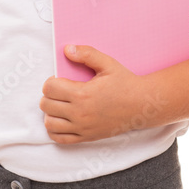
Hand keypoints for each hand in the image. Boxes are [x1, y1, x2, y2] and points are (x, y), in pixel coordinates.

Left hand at [40, 45, 155, 143]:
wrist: (142, 105)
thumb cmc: (125, 83)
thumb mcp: (108, 64)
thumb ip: (87, 54)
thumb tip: (66, 49)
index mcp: (82, 94)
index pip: (49, 88)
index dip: (51, 81)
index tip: (60, 79)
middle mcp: (80, 113)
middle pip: (46, 105)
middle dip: (49, 95)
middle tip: (60, 91)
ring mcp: (82, 127)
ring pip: (49, 123)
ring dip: (51, 113)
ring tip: (61, 105)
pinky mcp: (87, 137)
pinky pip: (60, 139)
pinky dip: (55, 130)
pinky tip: (63, 120)